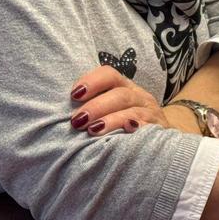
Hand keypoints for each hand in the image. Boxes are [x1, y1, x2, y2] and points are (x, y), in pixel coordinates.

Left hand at [69, 65, 193, 135]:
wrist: (160, 144)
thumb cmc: (123, 128)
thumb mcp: (110, 112)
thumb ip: (91, 110)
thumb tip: (58, 116)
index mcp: (124, 88)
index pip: (109, 75)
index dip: (92, 81)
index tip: (74, 95)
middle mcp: (139, 97)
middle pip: (120, 94)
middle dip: (97, 106)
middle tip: (77, 121)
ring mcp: (150, 114)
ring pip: (132, 111)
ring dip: (111, 120)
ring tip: (92, 130)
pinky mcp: (158, 131)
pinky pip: (148, 128)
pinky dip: (136, 128)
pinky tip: (126, 132)